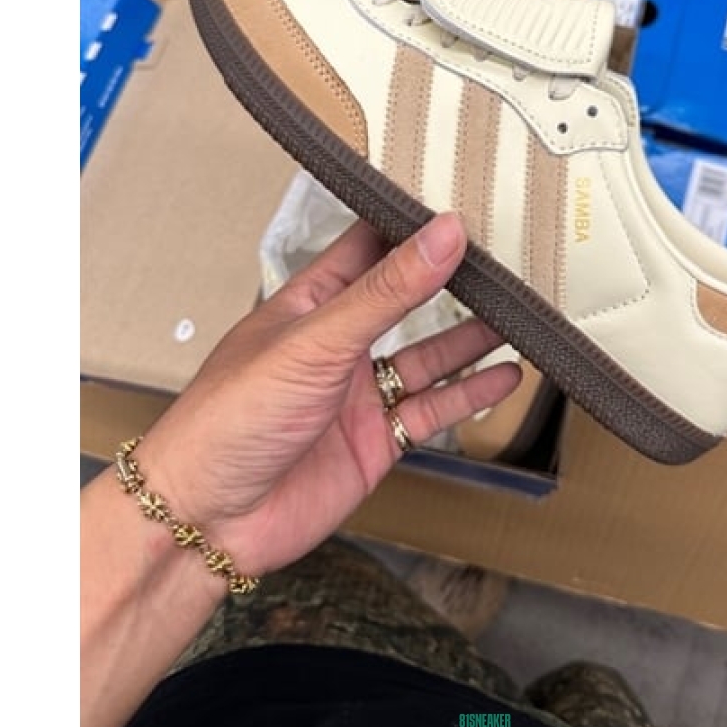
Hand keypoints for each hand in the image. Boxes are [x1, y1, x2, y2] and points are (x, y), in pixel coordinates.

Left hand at [130, 212, 520, 578]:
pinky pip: (433, 410)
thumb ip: (386, 291)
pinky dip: (469, 395)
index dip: (410, 225)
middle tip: (502, 260)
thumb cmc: (230, 419)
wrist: (208, 522)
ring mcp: (358, 394)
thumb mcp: (317, 342)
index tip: (457, 204)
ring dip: (470, 339)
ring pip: (428, 356)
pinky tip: (502, 378)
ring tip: (518, 316)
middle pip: (405, 301)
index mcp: (310, 304)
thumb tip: (442, 235)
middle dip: (450, 281)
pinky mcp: (376, 441)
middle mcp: (337, 344)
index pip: (368, 247)